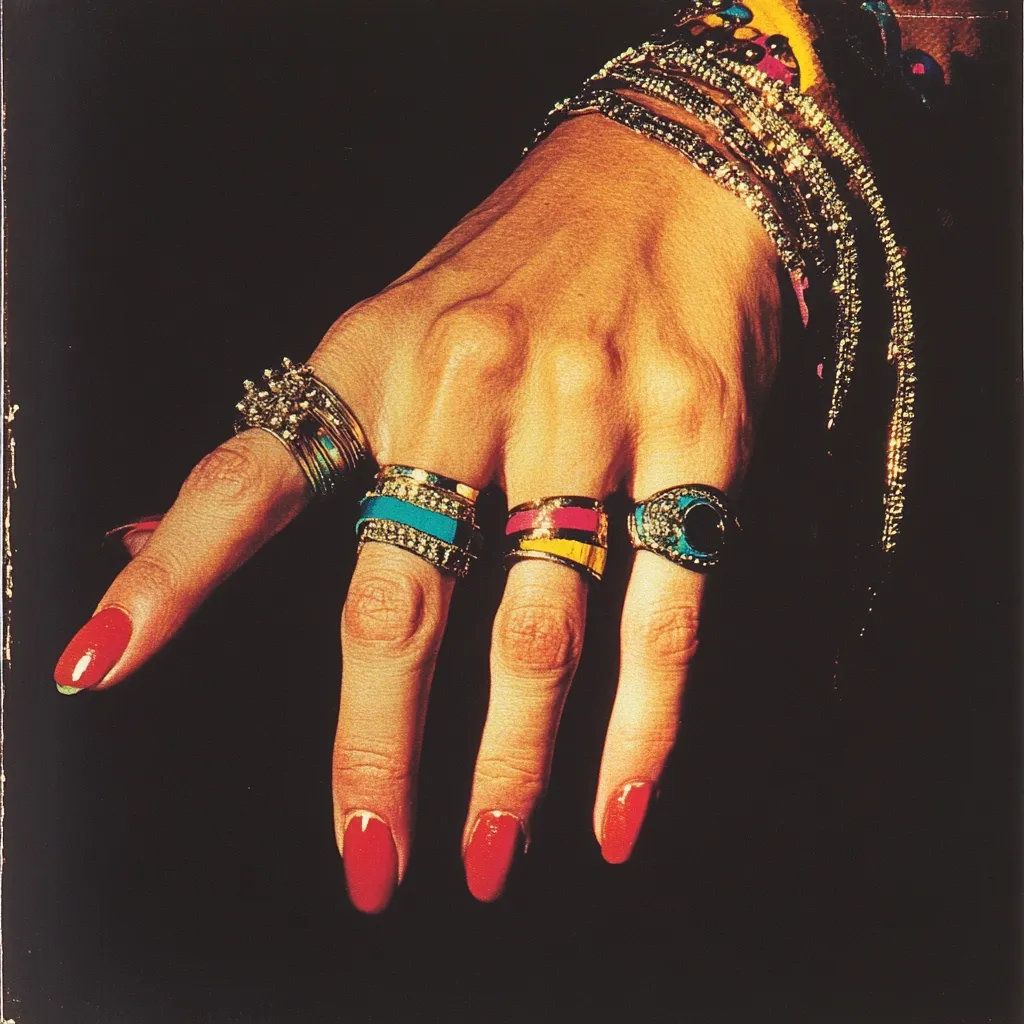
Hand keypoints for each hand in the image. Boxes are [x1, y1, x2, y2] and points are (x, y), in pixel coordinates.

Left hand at [54, 111, 782, 911]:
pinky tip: (618, 804)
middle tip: (372, 851)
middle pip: (404, 594)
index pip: (250, 475)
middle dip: (379, 744)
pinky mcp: (693, 436)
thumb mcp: (393, 324)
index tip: (99, 666)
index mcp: (376, 353)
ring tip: (489, 854)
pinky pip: (664, 608)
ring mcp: (589, 410)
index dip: (167, 575)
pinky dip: (642, 723)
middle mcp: (472, 382)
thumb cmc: (517, 263)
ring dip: (509, 762)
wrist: (664, 173)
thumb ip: (299, 440)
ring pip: (538, 624)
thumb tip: (139, 546)